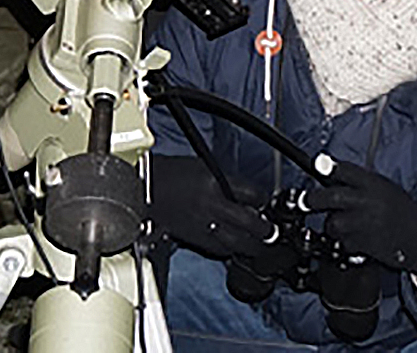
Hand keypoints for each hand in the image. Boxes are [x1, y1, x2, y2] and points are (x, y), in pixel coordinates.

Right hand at [149, 155, 276, 260]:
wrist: (146, 188)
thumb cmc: (172, 174)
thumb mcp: (203, 166)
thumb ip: (226, 182)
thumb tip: (247, 198)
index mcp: (215, 181)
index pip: (252, 193)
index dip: (262, 199)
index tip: (264, 201)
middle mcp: (212, 204)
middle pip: (251, 222)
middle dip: (265, 229)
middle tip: (270, 231)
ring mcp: (204, 223)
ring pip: (239, 242)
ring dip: (252, 245)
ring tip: (258, 245)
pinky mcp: (196, 238)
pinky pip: (220, 250)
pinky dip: (230, 249)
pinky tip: (233, 246)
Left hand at [301, 155, 416, 275]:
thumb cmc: (405, 213)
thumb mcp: (386, 189)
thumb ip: (362, 183)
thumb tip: (332, 174)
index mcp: (375, 185)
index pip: (343, 170)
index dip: (326, 168)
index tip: (316, 166)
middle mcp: (367, 201)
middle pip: (329, 197)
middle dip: (313, 199)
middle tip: (307, 201)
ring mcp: (364, 223)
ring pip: (332, 222)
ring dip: (332, 224)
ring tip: (346, 224)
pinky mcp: (362, 244)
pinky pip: (342, 241)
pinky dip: (344, 241)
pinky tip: (358, 237)